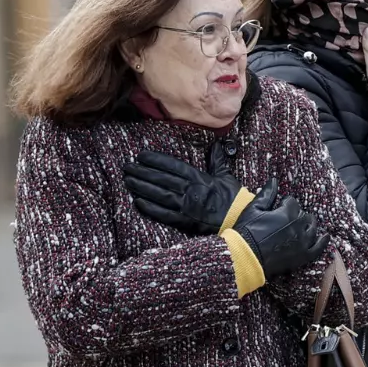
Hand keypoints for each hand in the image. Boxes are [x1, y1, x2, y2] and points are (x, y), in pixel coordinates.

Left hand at [123, 145, 247, 235]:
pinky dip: (150, 208)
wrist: (240, 220)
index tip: (141, 156)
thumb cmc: (233, 199)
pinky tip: (138, 202)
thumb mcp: (226, 176)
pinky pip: (164, 214)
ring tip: (128, 181)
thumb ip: (217, 160)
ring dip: (142, 188)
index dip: (156, 160)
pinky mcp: (185, 222)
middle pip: (162, 179)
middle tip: (126, 167)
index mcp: (199, 178)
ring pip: (160, 195)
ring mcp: (187, 207)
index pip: (173, 166)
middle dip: (142, 172)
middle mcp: (191, 191)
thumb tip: (216, 144)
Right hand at [232, 177, 329, 277]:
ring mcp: (302, 242)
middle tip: (288, 219)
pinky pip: (318, 248)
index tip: (279, 208)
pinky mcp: (302, 256)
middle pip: (304, 216)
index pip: (292, 203)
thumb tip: (274, 180)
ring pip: (312, 229)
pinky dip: (323, 242)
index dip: (285, 204)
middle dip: (297, 214)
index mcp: (287, 213)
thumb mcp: (254, 209)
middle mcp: (298, 226)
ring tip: (305, 225)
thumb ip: (267, 194)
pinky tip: (325, 236)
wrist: (245, 257)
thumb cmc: (247, 232)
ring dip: (309, 225)